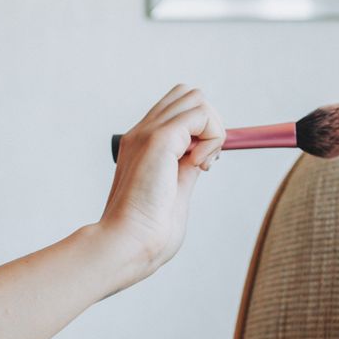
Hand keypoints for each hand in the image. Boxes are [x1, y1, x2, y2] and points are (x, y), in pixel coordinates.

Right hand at [95, 85, 223, 288]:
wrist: (127, 243)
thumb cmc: (147, 232)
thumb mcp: (175, 191)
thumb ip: (186, 167)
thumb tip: (204, 153)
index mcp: (142, 145)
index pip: (178, 110)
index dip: (201, 131)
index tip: (201, 165)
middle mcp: (142, 133)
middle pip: (188, 95)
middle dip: (209, 123)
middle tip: (203, 160)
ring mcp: (148, 132)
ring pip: (197, 98)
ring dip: (212, 129)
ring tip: (200, 163)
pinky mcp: (159, 138)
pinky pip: (201, 114)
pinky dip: (212, 137)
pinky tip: (198, 164)